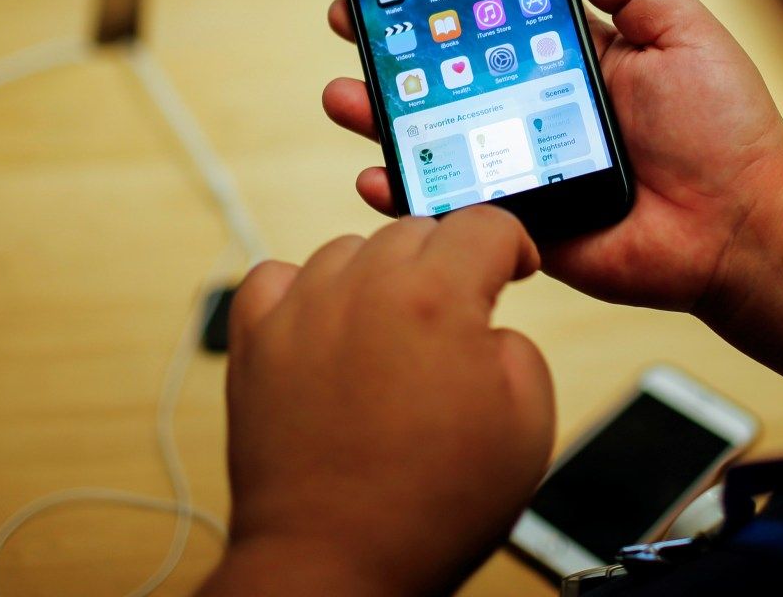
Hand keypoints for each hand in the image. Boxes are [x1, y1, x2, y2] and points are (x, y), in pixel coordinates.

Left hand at [203, 208, 553, 596]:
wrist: (334, 560)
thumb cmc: (427, 507)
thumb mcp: (527, 424)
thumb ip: (517, 344)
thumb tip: (485, 325)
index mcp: (435, 297)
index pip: (485, 222)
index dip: (512, 248)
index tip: (509, 272)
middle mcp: (362, 286)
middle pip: (416, 231)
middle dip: (445, 266)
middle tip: (451, 325)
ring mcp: (300, 307)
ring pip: (349, 250)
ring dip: (377, 279)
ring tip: (388, 342)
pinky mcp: (255, 338)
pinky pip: (278, 277)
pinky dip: (305, 293)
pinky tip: (326, 330)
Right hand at [325, 0, 782, 403]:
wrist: (743, 227)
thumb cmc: (725, 130)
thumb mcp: (682, 33)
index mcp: (566, 63)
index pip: (489, 23)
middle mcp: (531, 110)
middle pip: (444, 76)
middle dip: (391, 49)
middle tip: (350, 19)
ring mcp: (518, 166)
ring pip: (434, 136)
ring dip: (381, 114)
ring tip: (343, 93)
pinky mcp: (516, 220)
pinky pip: (450, 206)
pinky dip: (406, 193)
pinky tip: (375, 173)